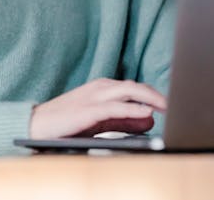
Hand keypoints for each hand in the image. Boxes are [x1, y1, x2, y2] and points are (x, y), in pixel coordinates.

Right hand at [29, 77, 165, 138]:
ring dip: (150, 98)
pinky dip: (133, 110)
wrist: (38, 125)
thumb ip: (124, 121)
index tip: (172, 104)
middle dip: (157, 95)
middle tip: (176, 104)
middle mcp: (101, 88)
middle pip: (136, 86)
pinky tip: (147, 114)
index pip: (135, 88)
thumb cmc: (67, 124)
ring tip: (168, 106)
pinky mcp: (89, 111)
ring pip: (129, 92)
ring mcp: (95, 97)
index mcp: (103, 88)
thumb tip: (149, 120)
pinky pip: (116, 108)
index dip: (154, 95)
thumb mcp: (100, 122)